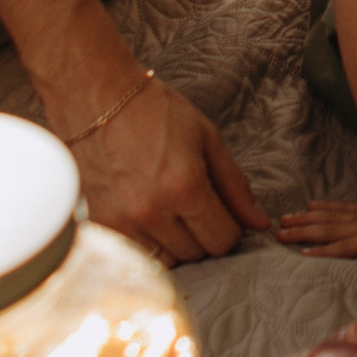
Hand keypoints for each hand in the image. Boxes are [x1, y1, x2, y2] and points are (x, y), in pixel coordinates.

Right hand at [72, 74, 267, 263]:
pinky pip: (136, 253)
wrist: (96, 97)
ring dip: (174, 241)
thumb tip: (260, 224)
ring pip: (166, 259)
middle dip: (203, 232)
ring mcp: (122, 221)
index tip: (222, 209)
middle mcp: (152, 211)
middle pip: (196, 253)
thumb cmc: (155, 111)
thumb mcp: (207, 139)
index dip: (230, 226)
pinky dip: (147, 241)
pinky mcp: (100, 223)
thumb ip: (236, 186)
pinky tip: (146, 212)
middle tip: (193, 201)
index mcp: (184, 187)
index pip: (223, 240)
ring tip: (167, 206)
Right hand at [278, 157, 356, 258]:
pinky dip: (322, 209)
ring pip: (327, 219)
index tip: (303, 253)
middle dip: (303, 234)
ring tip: (283, 223)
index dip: (326, 251)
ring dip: (305, 222)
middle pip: (328, 231)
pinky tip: (308, 207)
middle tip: (278, 234)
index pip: (347, 246)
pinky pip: (337, 209)